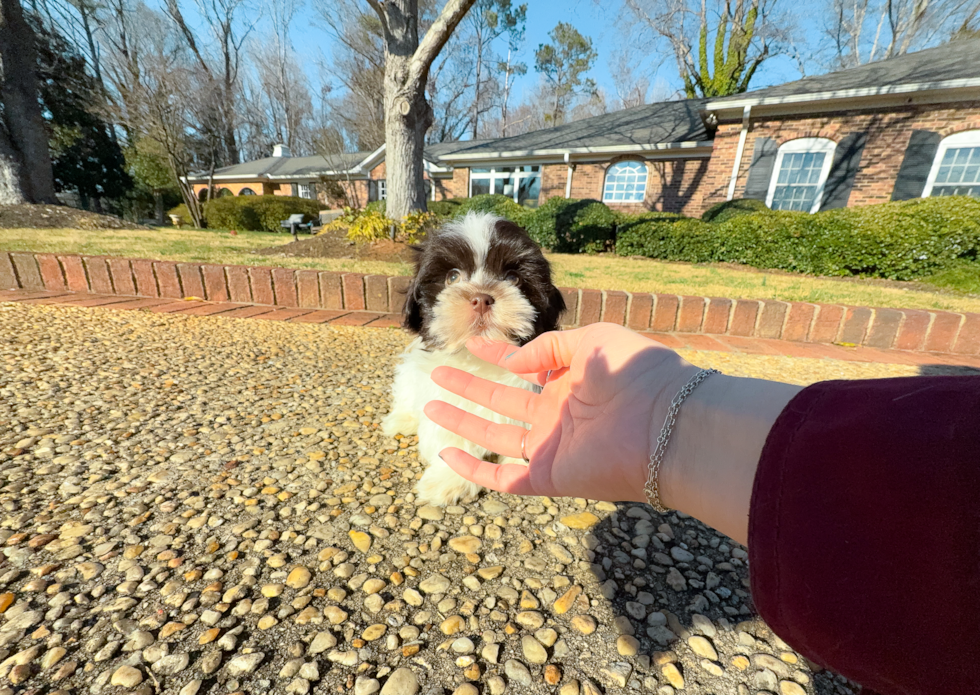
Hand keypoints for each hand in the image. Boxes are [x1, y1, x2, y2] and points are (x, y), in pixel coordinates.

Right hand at [423, 323, 700, 503]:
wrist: (667, 422)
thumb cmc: (639, 374)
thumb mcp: (594, 339)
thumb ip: (550, 347)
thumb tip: (513, 363)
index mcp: (570, 382)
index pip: (524, 367)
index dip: (496, 355)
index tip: (470, 344)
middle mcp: (557, 415)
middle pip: (502, 401)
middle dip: (470, 387)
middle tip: (438, 373)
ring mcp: (551, 447)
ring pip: (495, 435)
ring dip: (462, 421)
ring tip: (430, 405)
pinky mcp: (549, 476)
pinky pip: (503, 478)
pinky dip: (474, 471)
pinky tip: (447, 454)